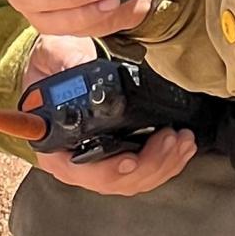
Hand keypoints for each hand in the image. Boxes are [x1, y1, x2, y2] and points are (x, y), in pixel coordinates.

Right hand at [17, 33, 199, 196]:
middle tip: (171, 138)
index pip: (80, 169)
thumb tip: (80, 68)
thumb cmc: (51, 65)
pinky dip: (167, 163)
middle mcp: (75, 162)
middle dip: (150, 163)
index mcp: (53, 144)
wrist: (58, 68)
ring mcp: (98, 164)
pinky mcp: (118, 159)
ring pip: (135, 180)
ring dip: (164, 165)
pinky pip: (144, 173)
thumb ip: (64, 62)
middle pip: (117, 180)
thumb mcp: (52, 55)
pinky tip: (183, 148)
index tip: (130, 160)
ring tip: (183, 141)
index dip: (107, 169)